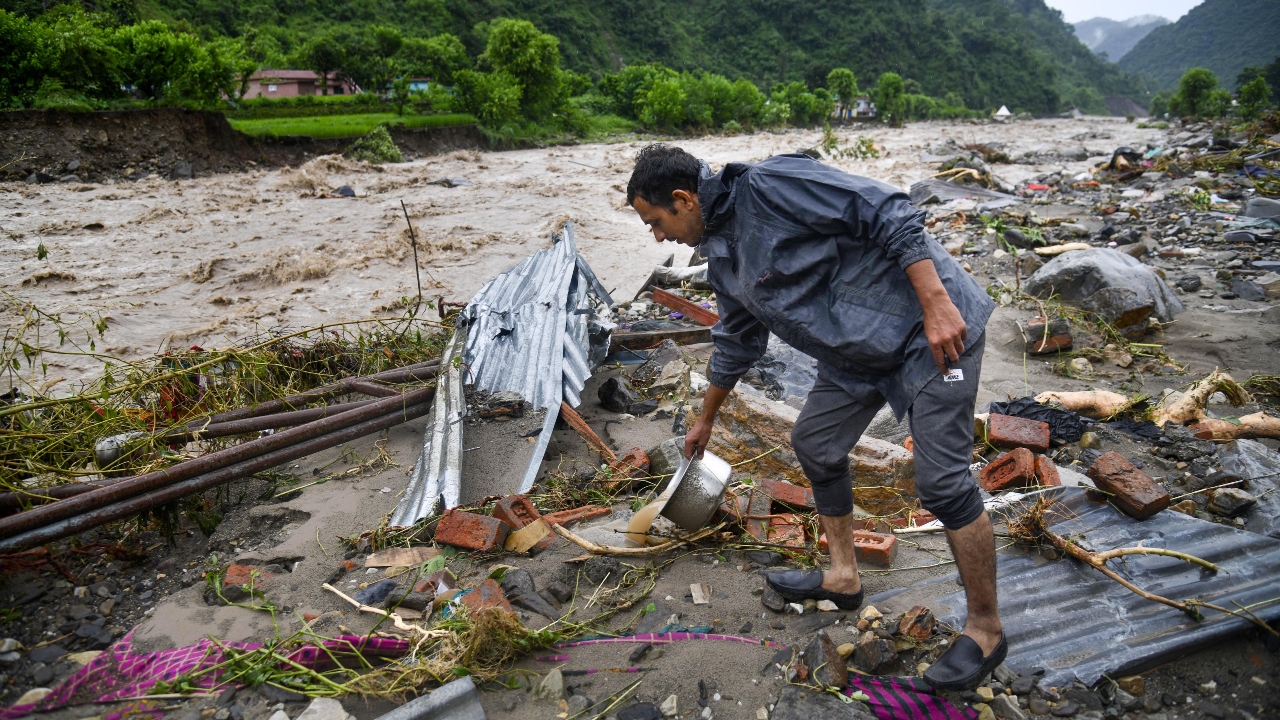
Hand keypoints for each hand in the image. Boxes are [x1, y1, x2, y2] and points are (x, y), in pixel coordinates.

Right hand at [684, 419, 712, 458]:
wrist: (705, 421)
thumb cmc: (704, 432)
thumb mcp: (703, 443)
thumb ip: (700, 451)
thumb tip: (699, 458)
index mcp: (688, 442)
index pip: (687, 454)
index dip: (690, 459)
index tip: (694, 462)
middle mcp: (686, 440)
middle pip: (687, 450)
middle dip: (692, 455)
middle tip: (698, 458)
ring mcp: (688, 437)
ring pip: (690, 447)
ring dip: (694, 451)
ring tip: (700, 453)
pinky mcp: (691, 435)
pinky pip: (691, 443)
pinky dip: (694, 446)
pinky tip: (699, 447)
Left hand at [904, 259, 967, 373]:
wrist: (936, 304)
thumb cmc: (930, 319)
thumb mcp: (929, 334)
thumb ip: (936, 345)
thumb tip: (942, 355)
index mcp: (935, 343)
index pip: (940, 360)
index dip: (944, 367)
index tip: (946, 372)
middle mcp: (946, 340)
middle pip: (954, 357)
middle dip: (954, 360)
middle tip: (954, 359)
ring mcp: (955, 334)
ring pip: (961, 349)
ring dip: (958, 349)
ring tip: (955, 346)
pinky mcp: (962, 328)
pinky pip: (964, 338)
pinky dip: (961, 339)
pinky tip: (957, 334)